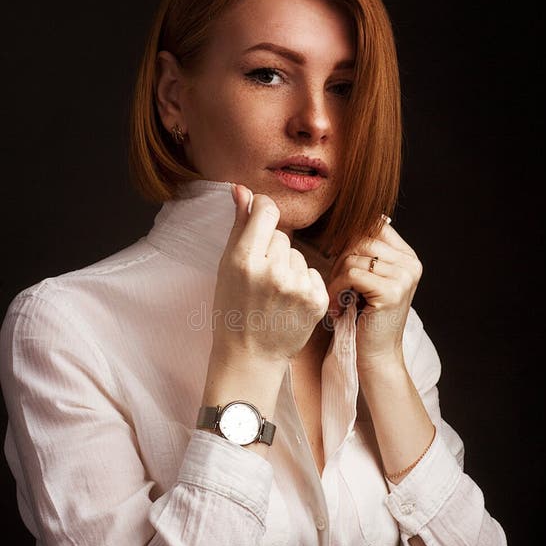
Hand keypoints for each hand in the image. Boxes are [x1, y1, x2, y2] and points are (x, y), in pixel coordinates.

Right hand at [210, 185, 329, 369]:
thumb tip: (241, 190)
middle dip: (273, 250)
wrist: (251, 355)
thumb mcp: (227, 267)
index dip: (262, 212)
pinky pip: (312, 272)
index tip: (259, 222)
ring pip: (298, 254)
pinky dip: (303, 284)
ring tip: (274, 294)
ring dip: (288, 268)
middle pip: (282, 235)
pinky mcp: (317, 300)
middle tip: (260, 279)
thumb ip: (238, 225)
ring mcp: (297, 286)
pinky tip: (288, 303)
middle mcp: (272, 271)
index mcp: (244, 259)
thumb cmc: (233, 309)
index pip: (266, 210)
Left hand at [326, 219, 422, 371]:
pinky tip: (339, 308)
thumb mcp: (369, 281)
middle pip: (361, 240)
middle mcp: (410, 264)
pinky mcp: (391, 291)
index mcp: (408, 258)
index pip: (375, 226)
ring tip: (336, 300)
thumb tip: (343, 226)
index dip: (350, 240)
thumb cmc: (366, 319)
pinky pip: (351, 275)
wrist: (376, 356)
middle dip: (339, 261)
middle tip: (335, 286)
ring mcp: (403, 277)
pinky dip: (336, 290)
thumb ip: (366, 255)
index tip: (339, 263)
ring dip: (336, 279)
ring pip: (353, 257)